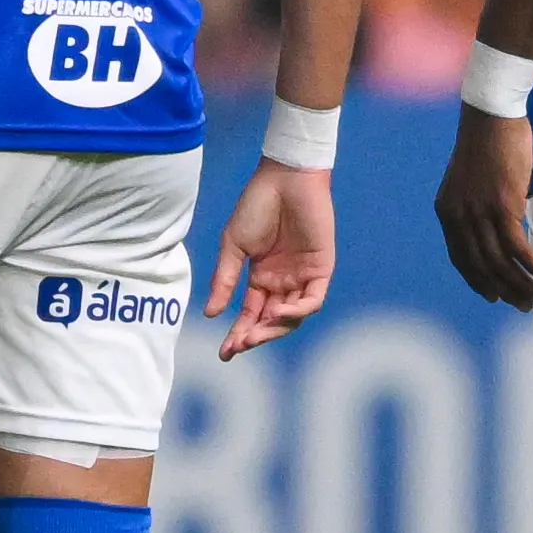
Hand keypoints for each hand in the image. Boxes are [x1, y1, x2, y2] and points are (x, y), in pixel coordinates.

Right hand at [206, 157, 335, 356]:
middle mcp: (283, 282)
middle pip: (271, 321)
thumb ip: (224, 279)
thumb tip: (211, 313)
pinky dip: (297, 310)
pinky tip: (278, 312)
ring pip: (291, 316)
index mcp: (261, 277)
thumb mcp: (233, 245)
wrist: (284, 179)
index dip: (238, 334)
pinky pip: (312, 300)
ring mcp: (302, 277)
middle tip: (237, 347)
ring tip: (253, 335)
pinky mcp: (321, 269)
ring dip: (273, 328)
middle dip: (254, 336)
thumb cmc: (256, 206)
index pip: (250, 314)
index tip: (224, 353)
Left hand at [436, 106, 532, 307]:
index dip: (478, 281)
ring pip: (499, 261)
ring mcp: (479, 213)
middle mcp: (458, 216)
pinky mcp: (502, 207)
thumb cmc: (486, 144)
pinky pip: (517, 248)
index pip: (460, 258)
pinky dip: (532, 266)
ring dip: (521, 283)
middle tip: (523, 304)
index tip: (494, 296)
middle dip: (503, 290)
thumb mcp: (471, 181)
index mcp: (447, 211)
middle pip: (481, 266)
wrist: (491, 117)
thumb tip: (498, 229)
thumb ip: (476, 206)